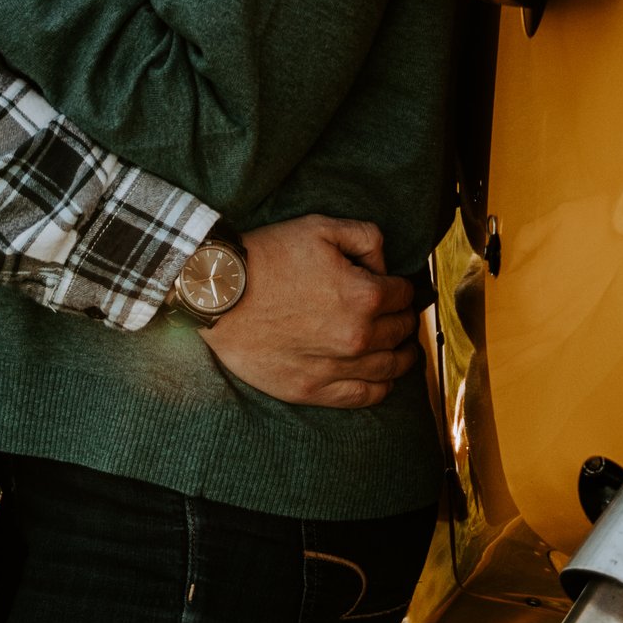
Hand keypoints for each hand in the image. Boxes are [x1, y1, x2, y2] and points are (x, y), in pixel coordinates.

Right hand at [204, 215, 417, 410]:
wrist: (219, 293)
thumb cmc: (266, 257)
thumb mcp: (321, 227)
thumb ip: (366, 237)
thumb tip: (385, 265)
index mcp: (365, 296)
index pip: (403, 295)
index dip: (401, 287)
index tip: (394, 287)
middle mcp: (357, 336)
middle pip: (400, 331)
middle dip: (403, 319)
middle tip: (401, 315)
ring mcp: (335, 367)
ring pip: (389, 366)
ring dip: (402, 355)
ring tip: (403, 349)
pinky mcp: (312, 389)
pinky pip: (363, 395)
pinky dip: (381, 386)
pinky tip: (384, 378)